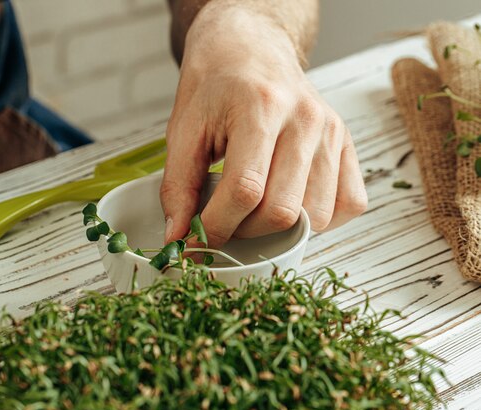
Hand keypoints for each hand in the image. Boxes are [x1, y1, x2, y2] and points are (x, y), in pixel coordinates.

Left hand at [161, 4, 367, 247]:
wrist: (250, 50)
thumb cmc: (215, 85)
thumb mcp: (183, 129)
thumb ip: (178, 186)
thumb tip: (179, 236)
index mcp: (260, 108)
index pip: (245, 190)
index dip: (217, 226)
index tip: (198, 240)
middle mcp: (305, 120)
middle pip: (283, 211)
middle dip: (245, 232)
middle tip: (224, 221)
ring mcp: (332, 132)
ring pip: (316, 217)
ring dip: (280, 230)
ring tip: (255, 209)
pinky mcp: (346, 144)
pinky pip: (349, 204)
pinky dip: (320, 219)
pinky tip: (292, 204)